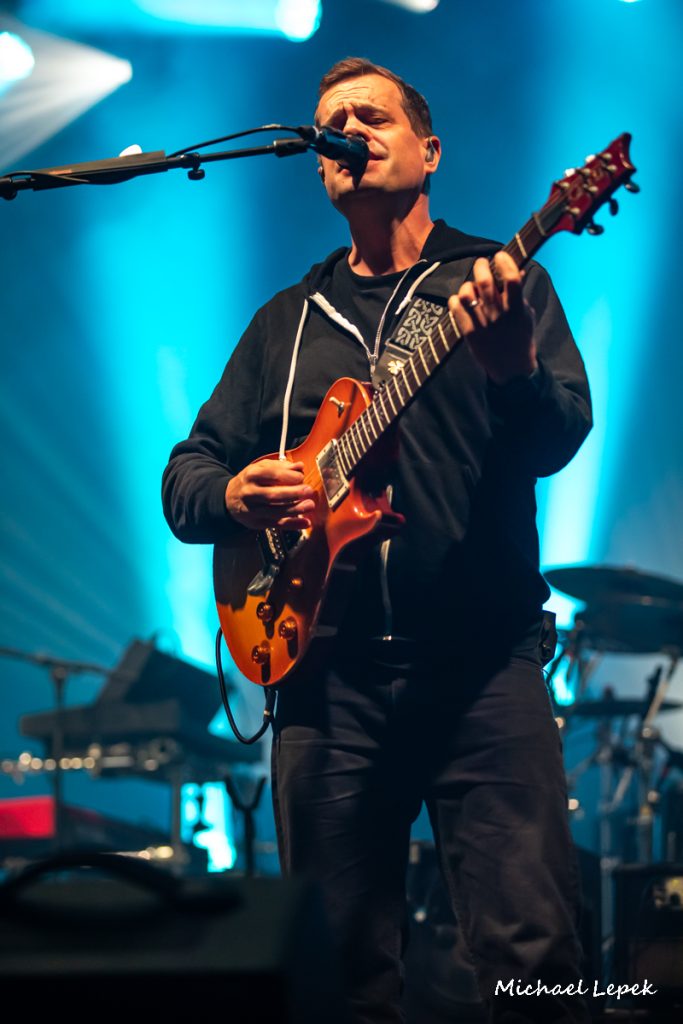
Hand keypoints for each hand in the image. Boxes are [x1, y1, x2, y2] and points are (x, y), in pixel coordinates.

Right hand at [225, 458, 315, 530]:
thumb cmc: (250, 481)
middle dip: (293, 493)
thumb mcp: (260, 468)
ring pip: (276, 511)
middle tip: (308, 490)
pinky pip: (277, 524)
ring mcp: (253, 510)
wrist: (229, 498)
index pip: (271, 475)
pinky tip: (305, 522)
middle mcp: (250, 493)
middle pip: (273, 495)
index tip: (301, 476)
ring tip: (309, 505)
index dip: (288, 476)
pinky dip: (292, 525)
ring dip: (295, 509)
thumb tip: (299, 466)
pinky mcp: (257, 523)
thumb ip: (280, 467)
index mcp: (251, 475)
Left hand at [448, 252, 536, 384]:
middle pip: (485, 282)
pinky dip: (456, 300)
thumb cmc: (521, 339)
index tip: (500, 255)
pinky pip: (455, 308)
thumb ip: (520, 294)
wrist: (512, 370)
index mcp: (516, 309)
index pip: (511, 278)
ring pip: (467, 292)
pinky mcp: (469, 333)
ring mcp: (482, 324)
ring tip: (471, 287)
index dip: (505, 262)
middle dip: (481, 266)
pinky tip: (461, 301)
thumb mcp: (526, 316)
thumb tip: (517, 271)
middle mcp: (498, 315)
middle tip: (482, 264)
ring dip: (468, 284)